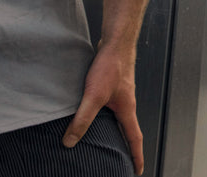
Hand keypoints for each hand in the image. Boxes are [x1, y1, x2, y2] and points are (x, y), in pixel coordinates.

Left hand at [63, 42, 144, 173]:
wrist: (116, 42)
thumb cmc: (111, 66)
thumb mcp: (93, 96)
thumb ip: (82, 119)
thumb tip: (69, 142)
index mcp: (127, 110)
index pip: (134, 138)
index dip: (136, 156)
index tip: (137, 171)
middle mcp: (126, 104)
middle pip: (128, 130)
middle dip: (127, 147)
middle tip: (123, 161)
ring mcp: (120, 95)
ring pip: (119, 118)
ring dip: (116, 131)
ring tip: (107, 142)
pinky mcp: (112, 86)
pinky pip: (111, 107)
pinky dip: (106, 117)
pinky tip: (94, 115)